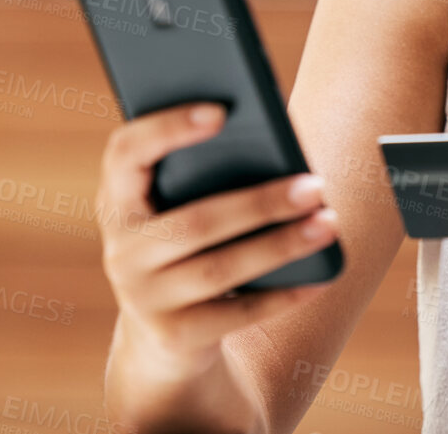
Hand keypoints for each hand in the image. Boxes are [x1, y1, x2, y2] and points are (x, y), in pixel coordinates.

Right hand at [95, 102, 339, 380]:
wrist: (162, 335)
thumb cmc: (188, 244)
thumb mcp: (182, 207)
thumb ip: (208, 172)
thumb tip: (275, 138)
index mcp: (119, 200)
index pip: (126, 153)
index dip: (167, 128)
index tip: (221, 111)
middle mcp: (121, 250)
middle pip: (195, 221)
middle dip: (261, 203)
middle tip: (316, 185)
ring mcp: (142, 298)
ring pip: (220, 269)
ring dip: (281, 245)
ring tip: (328, 223)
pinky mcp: (174, 335)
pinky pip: (236, 314)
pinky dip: (283, 295)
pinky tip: (321, 276)